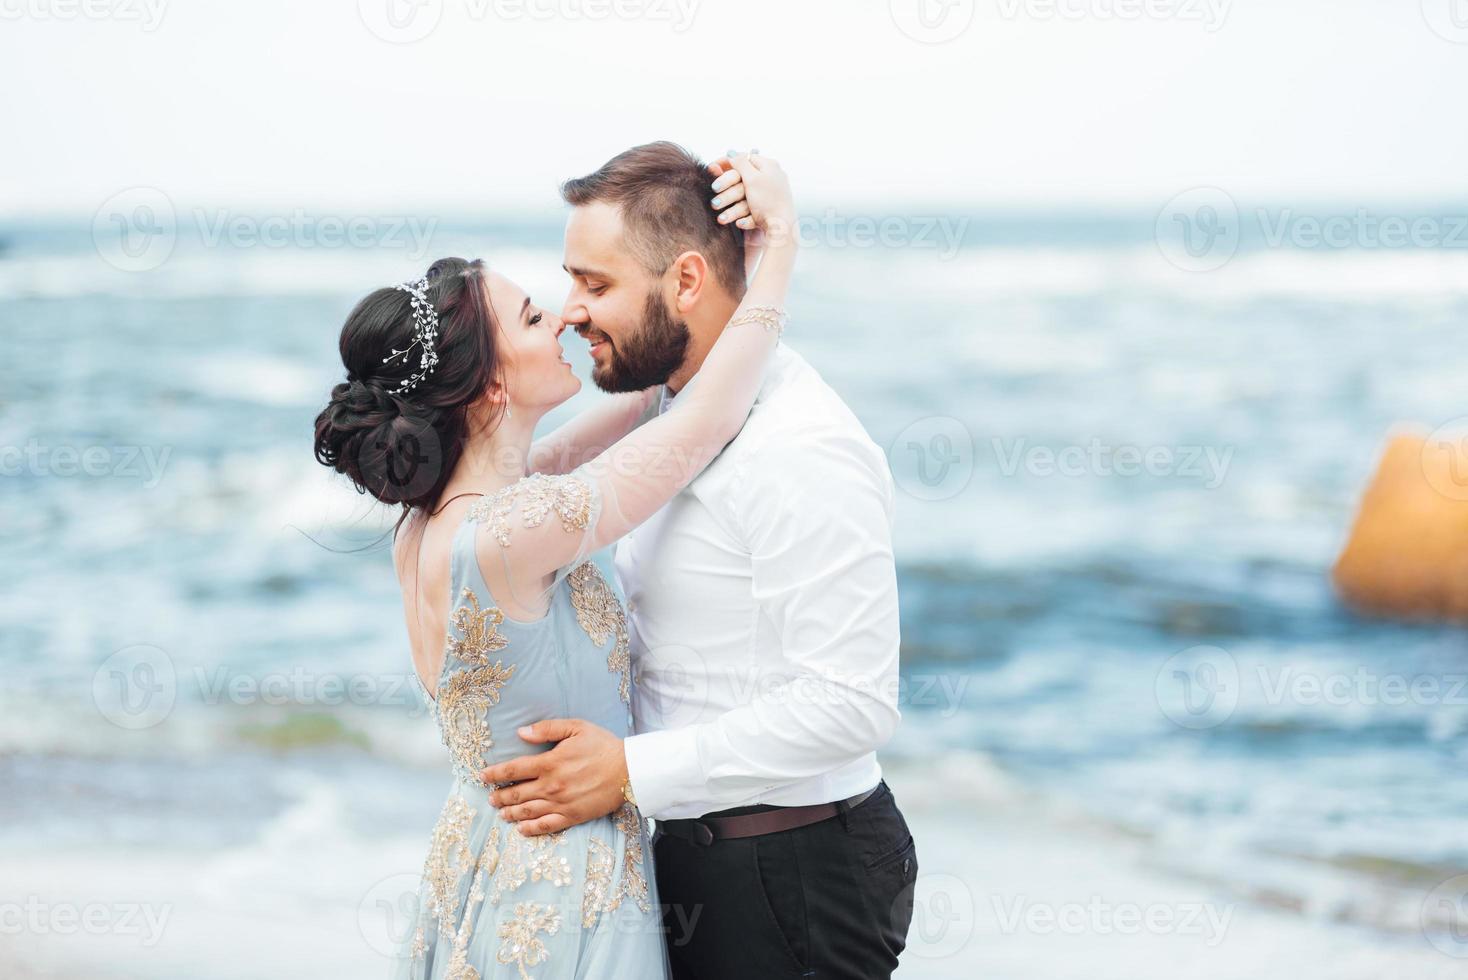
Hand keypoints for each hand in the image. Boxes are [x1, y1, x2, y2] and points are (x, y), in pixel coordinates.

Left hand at [480, 719, 627, 835]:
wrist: (629, 770)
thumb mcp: (576, 728)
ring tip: (501, 814)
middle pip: (516, 794)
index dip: (495, 774)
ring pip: (527, 811)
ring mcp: (560, 803)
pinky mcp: (572, 817)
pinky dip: (531, 829)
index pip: (513, 770)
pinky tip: (522, 830)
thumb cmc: (603, 746)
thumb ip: (547, 729)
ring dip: (510, 813)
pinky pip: (546, 826)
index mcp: (549, 763)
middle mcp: (551, 785)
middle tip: (490, 798)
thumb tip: (521, 732)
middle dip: (499, 796)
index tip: (483, 776)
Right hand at [708, 151, 794, 240]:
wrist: (784, 229)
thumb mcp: (752, 178)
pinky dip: (745, 218)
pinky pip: (754, 212)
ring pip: (746, 198)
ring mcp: (772, 194)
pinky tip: (740, 223)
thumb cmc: (768, 201)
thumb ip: (741, 163)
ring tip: (721, 217)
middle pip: (744, 179)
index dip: (727, 161)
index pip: (744, 158)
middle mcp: (772, 177)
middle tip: (714, 189)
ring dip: (732, 208)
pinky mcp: (771, 210)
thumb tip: (731, 152)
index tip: (711, 167)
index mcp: (769, 166)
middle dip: (727, 187)